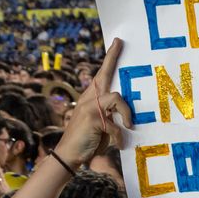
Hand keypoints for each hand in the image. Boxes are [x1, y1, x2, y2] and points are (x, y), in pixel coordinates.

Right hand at [52, 37, 130, 166]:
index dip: (110, 58)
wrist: (69, 155)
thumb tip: (129, 114)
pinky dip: (119, 135)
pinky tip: (118, 144)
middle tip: (119, 42)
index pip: (101, 75)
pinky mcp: (93, 117)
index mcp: (90, 98)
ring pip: (116, 97)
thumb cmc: (88, 141)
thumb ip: (111, 115)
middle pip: (104, 74)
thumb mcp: (102, 126)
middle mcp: (88, 98)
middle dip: (113, 58)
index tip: (117, 42)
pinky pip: (115, 122)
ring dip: (126, 112)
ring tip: (129, 126)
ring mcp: (89, 106)